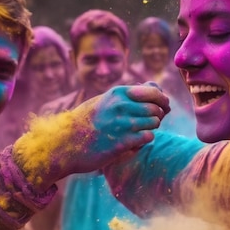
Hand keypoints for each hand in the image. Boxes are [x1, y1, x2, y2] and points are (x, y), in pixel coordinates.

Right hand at [13, 83, 169, 188]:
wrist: (66, 143)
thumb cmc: (88, 121)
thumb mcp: (106, 101)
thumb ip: (131, 94)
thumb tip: (156, 86)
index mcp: (118, 93)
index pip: (154, 91)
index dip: (162, 100)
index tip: (163, 107)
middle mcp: (121, 106)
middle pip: (156, 108)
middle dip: (158, 116)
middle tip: (149, 122)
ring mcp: (122, 124)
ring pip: (154, 123)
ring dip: (150, 128)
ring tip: (138, 131)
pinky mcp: (122, 142)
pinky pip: (147, 138)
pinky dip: (144, 140)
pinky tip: (133, 141)